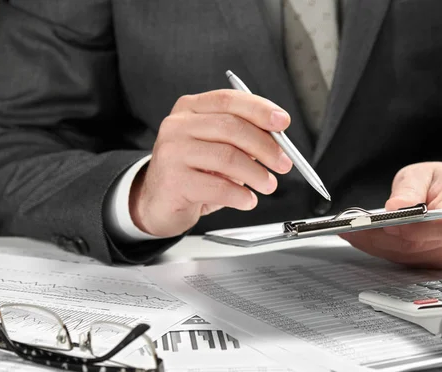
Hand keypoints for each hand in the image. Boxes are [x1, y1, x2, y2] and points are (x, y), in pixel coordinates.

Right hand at [129, 90, 292, 236]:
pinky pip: (217, 187)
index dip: (259, 109)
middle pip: (231, 127)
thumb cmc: (193, 172)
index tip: (282, 123)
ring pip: (227, 157)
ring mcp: (172, 152)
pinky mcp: (173, 180)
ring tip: (268, 185)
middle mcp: (178, 125)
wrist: (158, 202)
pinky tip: (247, 200)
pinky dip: (240, 195)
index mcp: (191, 109)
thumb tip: (278, 142)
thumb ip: (243, 139)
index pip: (229, 100)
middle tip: (284, 163)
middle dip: (265, 146)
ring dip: (256, 173)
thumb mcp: (217, 147)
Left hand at [340, 162, 441, 267]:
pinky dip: (378, 248)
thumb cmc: (440, 183)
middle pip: (419, 243)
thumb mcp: (424, 174)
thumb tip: (396, 207)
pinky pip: (402, 258)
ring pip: (406, 254)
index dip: (416, 228)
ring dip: (375, 243)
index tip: (389, 222)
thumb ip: (410, 189)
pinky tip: (360, 237)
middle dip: (382, 235)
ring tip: (349, 230)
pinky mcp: (430, 261)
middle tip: (354, 225)